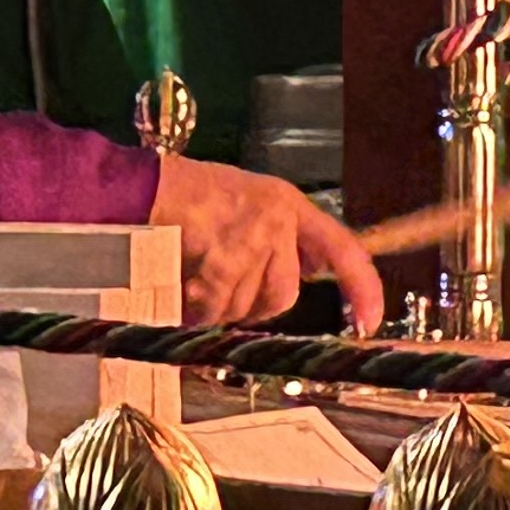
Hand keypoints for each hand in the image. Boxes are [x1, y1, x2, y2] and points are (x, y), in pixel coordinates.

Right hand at [150, 153, 385, 331]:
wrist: (140, 188)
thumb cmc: (190, 201)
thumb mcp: (248, 209)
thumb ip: (279, 241)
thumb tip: (306, 274)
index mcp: (289, 206)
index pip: (344, 248)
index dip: (361, 287)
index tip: (369, 321)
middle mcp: (277, 219)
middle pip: (284, 294)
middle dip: (251, 303)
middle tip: (218, 288)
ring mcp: (250, 237)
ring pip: (246, 306)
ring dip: (216, 306)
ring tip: (192, 277)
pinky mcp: (220, 257)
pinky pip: (216, 307)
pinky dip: (195, 309)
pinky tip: (179, 285)